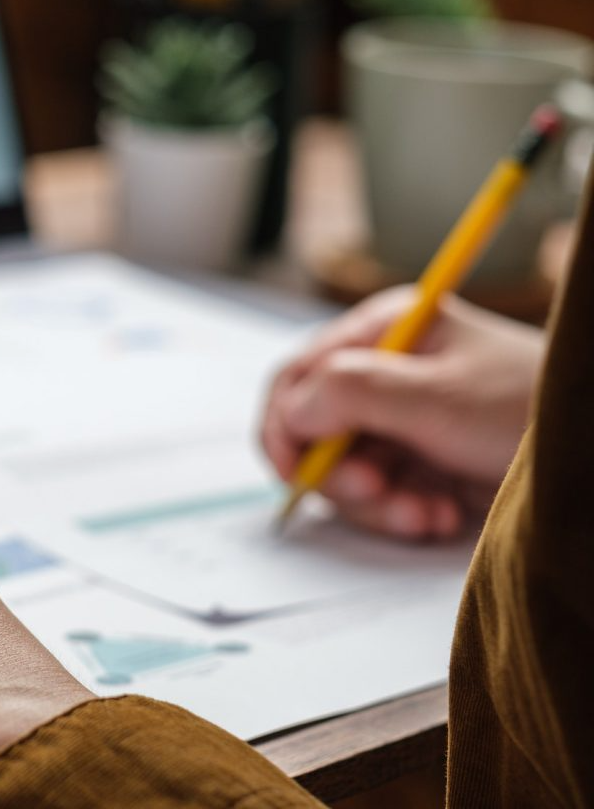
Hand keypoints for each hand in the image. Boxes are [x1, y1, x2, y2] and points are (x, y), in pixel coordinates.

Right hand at [262, 287, 543, 540]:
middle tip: (374, 492)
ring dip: (376, 503)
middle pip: (313, 431)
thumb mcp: (433, 396)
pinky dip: (402, 515)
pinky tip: (440, 516)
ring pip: (343, 472)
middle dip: (339, 473)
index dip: (285, 425)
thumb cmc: (527, 409)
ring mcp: (402, 422)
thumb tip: (289, 412)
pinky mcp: (420, 465)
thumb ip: (347, 394)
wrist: (589, 459)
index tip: (293, 471)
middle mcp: (385, 374)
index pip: (298, 375)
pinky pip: (379, 498)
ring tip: (423, 514)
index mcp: (384, 331)